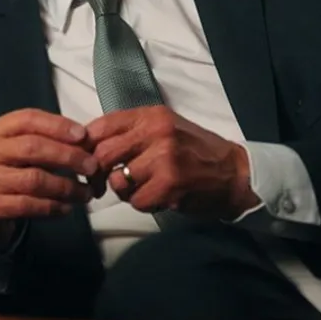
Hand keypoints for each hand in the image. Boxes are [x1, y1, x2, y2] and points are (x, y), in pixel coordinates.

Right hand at [0, 108, 99, 250]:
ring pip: (32, 179)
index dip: (57, 125)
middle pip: (31, 147)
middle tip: (92, 166)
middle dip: (68, 156)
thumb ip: (45, 143)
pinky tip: (66, 208)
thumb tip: (84, 141)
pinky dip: (51, 207)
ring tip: (85, 193)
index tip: (83, 135)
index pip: (27, 119)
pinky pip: (26, 205)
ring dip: (66, 187)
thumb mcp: (19, 154)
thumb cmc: (8, 177)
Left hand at [87, 105, 259, 219]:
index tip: (88, 160)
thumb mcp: (165, 128)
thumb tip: (89, 145)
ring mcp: (164, 158)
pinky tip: (158, 198)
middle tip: (102, 184)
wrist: (234, 173)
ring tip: (141, 189)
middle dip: (97, 173)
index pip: (101, 126)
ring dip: (124, 192)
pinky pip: (136, 200)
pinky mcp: (170, 184)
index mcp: (151, 115)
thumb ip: (132, 132)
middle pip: (102, 154)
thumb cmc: (195, 152)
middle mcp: (156, 132)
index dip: (86, 146)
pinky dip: (142, 204)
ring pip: (117, 181)